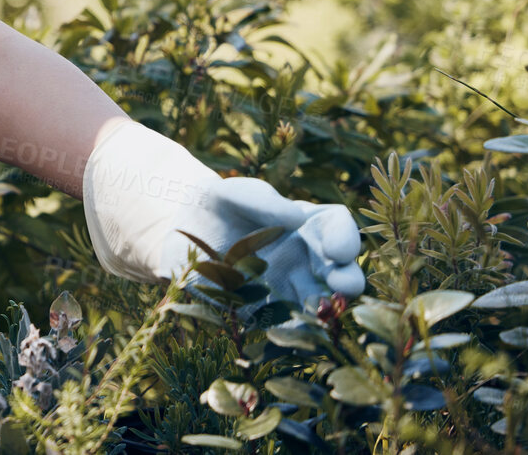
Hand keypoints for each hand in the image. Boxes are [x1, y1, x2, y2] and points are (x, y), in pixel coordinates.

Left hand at [82, 118, 364, 312]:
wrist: (178, 234)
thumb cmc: (214, 206)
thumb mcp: (230, 193)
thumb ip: (260, 200)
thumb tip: (297, 218)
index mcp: (304, 225)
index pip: (337, 228)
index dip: (345, 238)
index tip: (338, 248)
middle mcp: (305, 260)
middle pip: (342, 272)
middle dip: (348, 281)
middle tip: (340, 286)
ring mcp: (288, 290)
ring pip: (321, 305)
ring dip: (326, 312)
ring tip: (318, 312)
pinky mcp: (266, 315)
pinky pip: (286, 328)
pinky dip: (293, 333)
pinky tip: (289, 333)